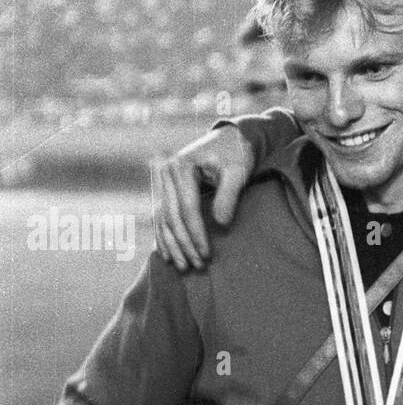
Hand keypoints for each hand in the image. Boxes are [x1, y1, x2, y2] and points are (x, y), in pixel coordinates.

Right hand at [150, 126, 254, 270]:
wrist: (231, 138)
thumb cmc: (237, 154)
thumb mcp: (238, 171)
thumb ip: (229, 195)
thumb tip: (220, 224)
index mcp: (181, 166)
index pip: (187, 208)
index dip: (196, 233)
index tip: (206, 254)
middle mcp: (166, 172)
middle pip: (172, 216)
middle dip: (184, 244)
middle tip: (196, 266)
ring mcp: (163, 180)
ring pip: (163, 218)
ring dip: (172, 245)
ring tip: (183, 266)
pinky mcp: (166, 188)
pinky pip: (161, 216)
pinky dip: (164, 236)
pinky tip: (168, 254)